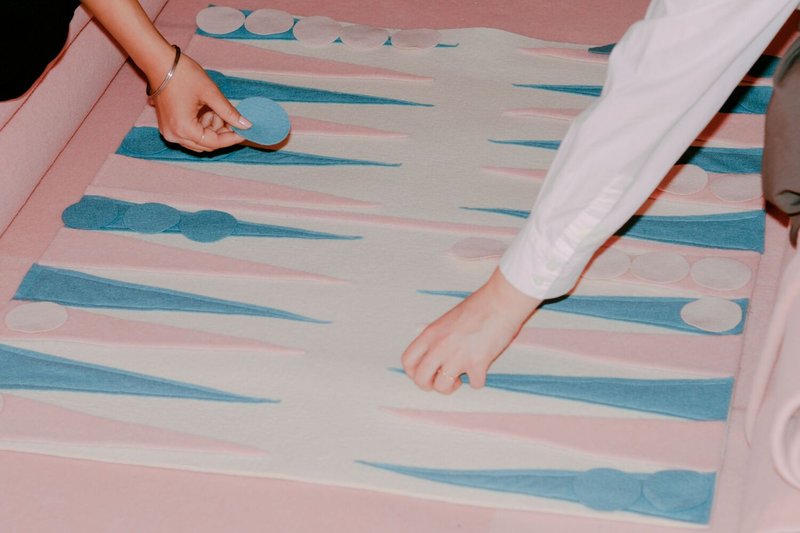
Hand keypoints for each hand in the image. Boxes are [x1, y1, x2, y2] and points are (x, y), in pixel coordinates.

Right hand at [150, 52, 250, 152]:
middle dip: (221, 132)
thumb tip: (246, 125)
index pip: (214, 142)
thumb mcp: (210, 94)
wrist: (159, 61)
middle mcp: (174, 135)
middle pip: (207, 144)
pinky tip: (206, 110)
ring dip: (212, 128)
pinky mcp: (169, 126)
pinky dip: (202, 126)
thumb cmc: (183, 74)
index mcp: (183, 129)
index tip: (246, 131)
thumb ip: (229, 112)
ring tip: (216, 109)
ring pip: (200, 140)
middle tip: (231, 117)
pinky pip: (190, 134)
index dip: (232, 138)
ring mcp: (169, 132)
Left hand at [402, 268, 540, 393]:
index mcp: (430, 334)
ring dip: (451, 387)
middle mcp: (440, 347)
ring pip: (442, 387)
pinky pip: (474, 385)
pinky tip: (481, 368)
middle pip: (420, 379)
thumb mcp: (447, 320)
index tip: (426, 373)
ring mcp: (458, 357)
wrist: (500, 302)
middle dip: (429, 385)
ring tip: (461, 376)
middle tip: (441, 380)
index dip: (414, 372)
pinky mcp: (478, 364)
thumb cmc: (477, 307)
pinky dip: (478, 381)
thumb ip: (438, 339)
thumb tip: (436, 358)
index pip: (408, 361)